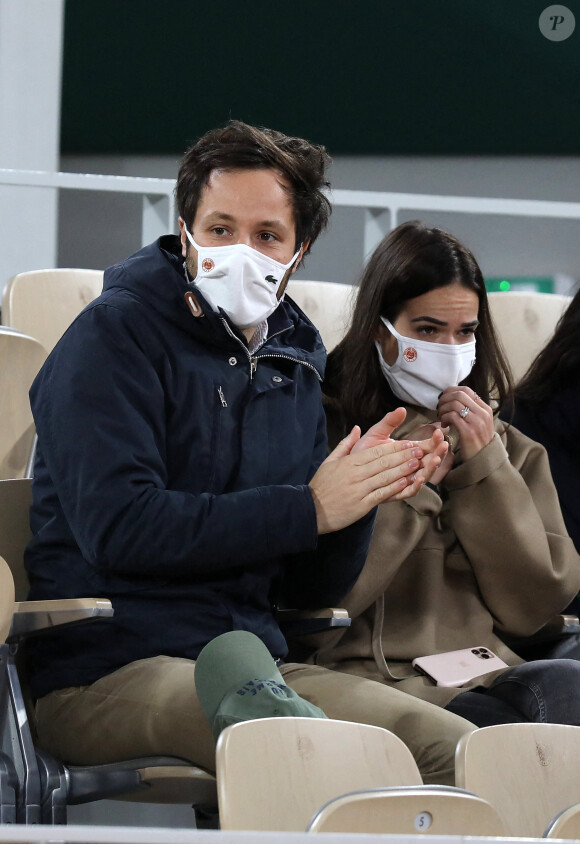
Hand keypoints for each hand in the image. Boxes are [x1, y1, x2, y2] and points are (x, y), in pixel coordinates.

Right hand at [310, 426, 429, 533]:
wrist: (311, 510)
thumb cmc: (321, 485)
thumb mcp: (329, 461)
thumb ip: (345, 444)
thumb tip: (356, 429)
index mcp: (349, 462)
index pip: (376, 452)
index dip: (394, 448)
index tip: (408, 444)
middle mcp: (355, 474)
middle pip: (383, 462)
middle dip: (403, 456)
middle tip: (419, 451)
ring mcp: (359, 489)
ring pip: (385, 476)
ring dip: (403, 469)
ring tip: (417, 464)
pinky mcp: (362, 504)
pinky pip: (381, 493)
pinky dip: (394, 487)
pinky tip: (406, 482)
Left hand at [356, 410, 449, 489]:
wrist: (349, 471)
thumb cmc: (364, 452)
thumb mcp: (376, 434)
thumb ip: (389, 422)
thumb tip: (401, 409)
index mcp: (407, 452)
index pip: (426, 446)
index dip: (434, 440)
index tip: (438, 431)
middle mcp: (409, 466)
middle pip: (429, 461)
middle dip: (438, 453)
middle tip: (443, 445)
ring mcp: (404, 480)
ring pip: (423, 476)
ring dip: (431, 468)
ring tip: (435, 460)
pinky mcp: (396, 492)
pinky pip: (409, 491)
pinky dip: (416, 485)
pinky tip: (419, 478)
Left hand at [437, 387, 493, 460]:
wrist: (484, 461)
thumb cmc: (478, 442)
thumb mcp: (480, 423)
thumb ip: (472, 411)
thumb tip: (455, 398)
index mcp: (486, 409)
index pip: (466, 390)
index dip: (451, 391)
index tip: (443, 398)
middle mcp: (483, 413)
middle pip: (459, 394)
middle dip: (444, 399)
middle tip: (439, 407)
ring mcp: (477, 422)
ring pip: (454, 404)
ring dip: (443, 409)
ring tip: (440, 417)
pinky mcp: (468, 432)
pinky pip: (452, 416)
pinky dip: (444, 418)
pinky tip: (444, 425)